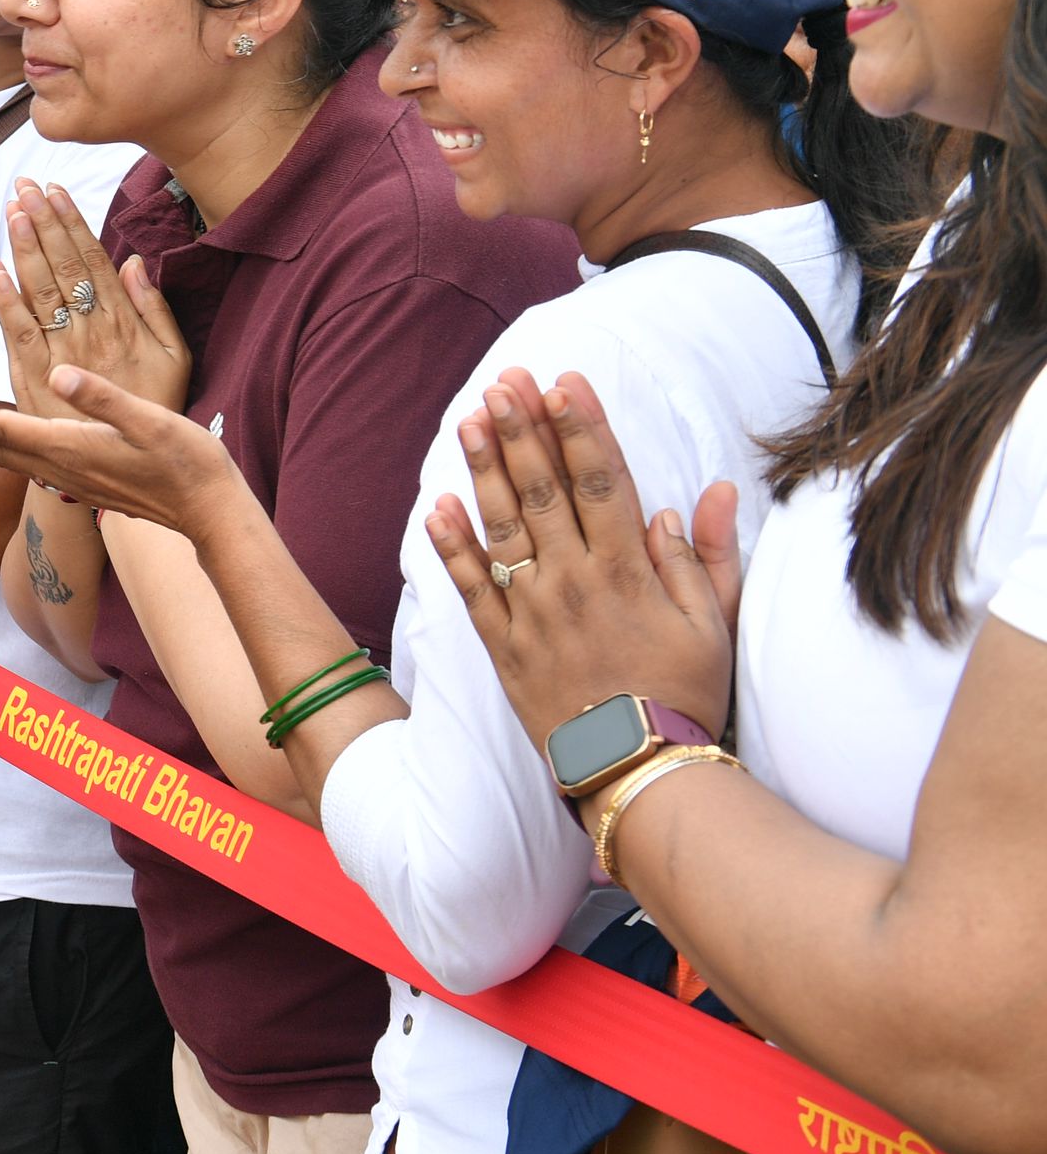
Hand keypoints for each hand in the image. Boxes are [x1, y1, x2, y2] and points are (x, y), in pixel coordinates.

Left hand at [0, 180, 190, 418]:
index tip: (52, 192)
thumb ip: (156, 313)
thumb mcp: (177, 363)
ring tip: (9, 211)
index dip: (70, 225)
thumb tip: (133, 265)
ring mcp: (60, 361)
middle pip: (57, 274)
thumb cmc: (167, 429)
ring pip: (35, 299)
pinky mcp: (39, 388)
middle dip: (38, 227)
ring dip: (20, 253)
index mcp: (120, 331)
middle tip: (23, 186)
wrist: (157, 491)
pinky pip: (19, 338)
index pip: (89, 265)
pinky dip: (4, 301)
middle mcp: (85, 344)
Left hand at [0, 363, 252, 537]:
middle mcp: (59, 466)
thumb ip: (102, 397)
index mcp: (68, 447)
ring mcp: (68, 477)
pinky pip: (21, 462)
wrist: (209, 512)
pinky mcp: (79, 479)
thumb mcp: (150, 420)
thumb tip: (60, 373)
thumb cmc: (187, 464)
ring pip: (1, 458)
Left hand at [421, 371, 741, 750]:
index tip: (566, 384)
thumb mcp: (716, 626)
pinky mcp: (503, 646)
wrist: (640, 771)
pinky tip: (436, 504)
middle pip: (545, 491)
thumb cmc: (685, 696)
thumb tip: (704, 494)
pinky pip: (472, 588)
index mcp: (630, 572)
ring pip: (504, 527)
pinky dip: (452, 546)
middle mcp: (576, 582)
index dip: (583, 428)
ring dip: (485, 470)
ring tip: (471, 419)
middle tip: (506, 382)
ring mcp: (534, 612)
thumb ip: (705, 558)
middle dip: (524, 431)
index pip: (603, 482)